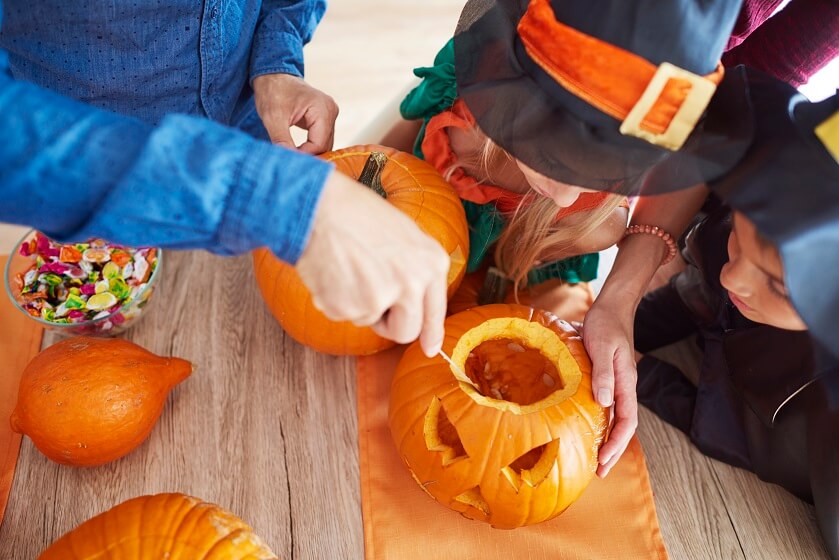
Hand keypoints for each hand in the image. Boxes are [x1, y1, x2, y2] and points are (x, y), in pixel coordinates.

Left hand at [253, 73, 338, 153]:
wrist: (273, 76)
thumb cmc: (273, 91)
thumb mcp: (273, 118)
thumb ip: (282, 141)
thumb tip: (288, 161)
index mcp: (323, 109)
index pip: (319, 144)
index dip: (304, 155)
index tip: (287, 159)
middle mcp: (331, 111)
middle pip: (324, 146)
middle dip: (307, 155)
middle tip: (288, 160)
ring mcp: (330, 114)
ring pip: (324, 144)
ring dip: (309, 152)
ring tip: (291, 154)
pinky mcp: (325, 118)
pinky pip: (321, 138)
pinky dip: (310, 146)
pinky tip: (297, 149)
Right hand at [295, 170, 449, 356]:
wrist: (319, 206)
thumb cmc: (358, 214)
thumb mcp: (405, 236)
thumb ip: (417, 271)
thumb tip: (421, 309)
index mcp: (431, 263)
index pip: (435, 312)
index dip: (431, 334)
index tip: (430, 349)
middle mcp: (413, 283)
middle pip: (405, 332)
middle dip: (388, 324)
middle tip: (372, 298)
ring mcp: (381, 297)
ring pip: (369, 321)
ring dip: (356, 303)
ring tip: (348, 267)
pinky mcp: (350, 307)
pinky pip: (343, 315)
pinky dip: (334, 299)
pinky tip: (333, 271)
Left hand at [582, 295, 638, 477]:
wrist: (611, 308)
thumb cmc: (606, 325)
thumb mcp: (602, 347)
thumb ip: (604, 374)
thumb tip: (605, 401)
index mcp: (626, 383)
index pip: (626, 420)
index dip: (617, 442)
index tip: (604, 458)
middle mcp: (624, 387)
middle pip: (623, 426)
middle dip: (613, 450)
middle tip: (600, 472)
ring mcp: (617, 384)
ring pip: (616, 419)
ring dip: (607, 440)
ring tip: (596, 460)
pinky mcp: (608, 379)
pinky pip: (607, 408)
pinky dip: (601, 424)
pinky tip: (590, 431)